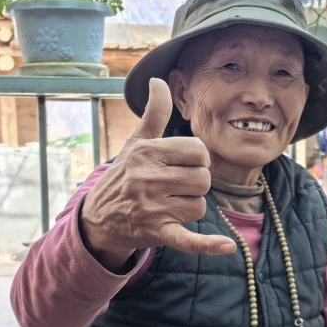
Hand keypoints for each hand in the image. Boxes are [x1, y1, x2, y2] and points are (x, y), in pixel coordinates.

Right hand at [80, 78, 235, 269]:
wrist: (98, 218)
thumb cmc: (124, 175)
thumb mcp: (136, 142)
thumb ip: (153, 113)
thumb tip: (158, 80)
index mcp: (147, 153)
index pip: (198, 151)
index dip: (198, 159)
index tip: (185, 165)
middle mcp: (148, 179)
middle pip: (203, 179)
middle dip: (195, 184)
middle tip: (176, 187)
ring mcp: (152, 208)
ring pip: (200, 206)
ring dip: (192, 207)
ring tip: (171, 204)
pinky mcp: (157, 233)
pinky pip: (188, 240)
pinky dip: (208, 245)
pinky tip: (227, 247)